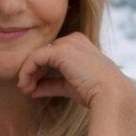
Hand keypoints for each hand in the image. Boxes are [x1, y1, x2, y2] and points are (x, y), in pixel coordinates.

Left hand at [16, 32, 135, 112]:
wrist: (111, 95)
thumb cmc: (96, 93)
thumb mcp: (70, 87)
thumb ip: (52, 84)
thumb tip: (33, 90)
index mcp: (80, 45)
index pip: (53, 54)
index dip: (40, 70)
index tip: (33, 87)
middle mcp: (73, 40)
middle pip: (43, 53)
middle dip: (32, 71)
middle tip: (25, 89)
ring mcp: (67, 44)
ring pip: (37, 54)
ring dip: (27, 73)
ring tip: (24, 89)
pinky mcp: (59, 51)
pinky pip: (35, 58)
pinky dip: (26, 72)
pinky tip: (25, 86)